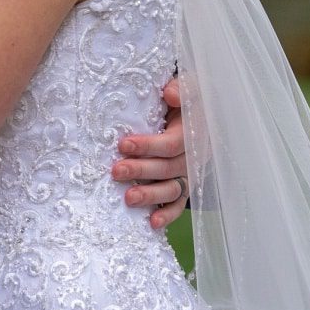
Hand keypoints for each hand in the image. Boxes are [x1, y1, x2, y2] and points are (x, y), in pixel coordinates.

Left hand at [115, 77, 187, 228]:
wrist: (191, 111)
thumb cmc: (182, 99)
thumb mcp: (185, 87)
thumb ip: (180, 88)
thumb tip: (170, 95)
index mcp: (194, 131)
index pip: (172, 143)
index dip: (149, 146)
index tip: (123, 145)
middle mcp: (193, 155)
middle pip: (168, 168)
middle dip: (141, 171)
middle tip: (116, 171)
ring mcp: (189, 173)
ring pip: (172, 188)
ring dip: (151, 195)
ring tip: (128, 198)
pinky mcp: (184, 186)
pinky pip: (178, 203)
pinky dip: (167, 213)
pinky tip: (152, 223)